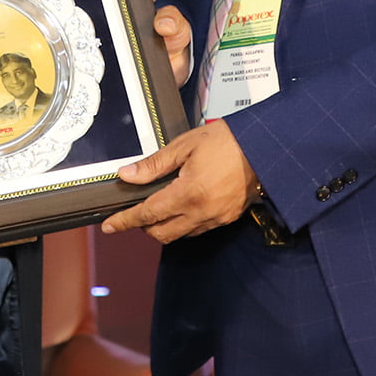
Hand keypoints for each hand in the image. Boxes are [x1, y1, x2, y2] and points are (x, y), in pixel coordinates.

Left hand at [100, 119, 255, 243]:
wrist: (265, 147)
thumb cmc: (227, 140)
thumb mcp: (185, 146)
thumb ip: (154, 164)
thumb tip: (127, 175)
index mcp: (188, 194)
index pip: (148, 214)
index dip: (125, 221)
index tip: (109, 226)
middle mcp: (202, 212)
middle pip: (162, 233)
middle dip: (144, 226)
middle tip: (136, 211)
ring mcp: (217, 218)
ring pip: (181, 235)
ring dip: (165, 226)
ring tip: (161, 207)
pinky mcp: (228, 218)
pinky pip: (199, 229)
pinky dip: (186, 223)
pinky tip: (184, 206)